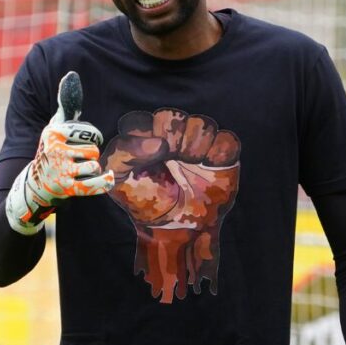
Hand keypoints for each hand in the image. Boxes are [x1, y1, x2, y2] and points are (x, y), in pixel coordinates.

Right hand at [4, 72, 113, 233]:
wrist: (37, 183)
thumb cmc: (52, 149)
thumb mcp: (55, 126)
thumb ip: (66, 104)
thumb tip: (71, 75)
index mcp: (55, 133)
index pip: (90, 135)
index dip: (91, 139)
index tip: (82, 143)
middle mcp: (56, 151)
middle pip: (93, 151)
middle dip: (89, 156)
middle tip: (77, 160)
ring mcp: (61, 171)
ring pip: (94, 166)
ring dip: (91, 170)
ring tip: (79, 171)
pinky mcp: (68, 189)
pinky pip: (97, 184)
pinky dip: (104, 181)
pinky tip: (105, 177)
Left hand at [100, 108, 239, 302]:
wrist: (176, 228)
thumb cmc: (146, 201)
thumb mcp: (119, 182)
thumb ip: (123, 156)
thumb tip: (157, 143)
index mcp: (142, 137)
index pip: (141, 120)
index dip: (146, 133)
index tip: (154, 153)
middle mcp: (169, 134)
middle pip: (173, 116)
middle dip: (172, 137)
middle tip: (172, 159)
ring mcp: (196, 142)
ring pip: (201, 123)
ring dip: (195, 145)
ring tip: (190, 164)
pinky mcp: (221, 153)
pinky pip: (226, 140)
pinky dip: (218, 153)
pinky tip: (207, 166)